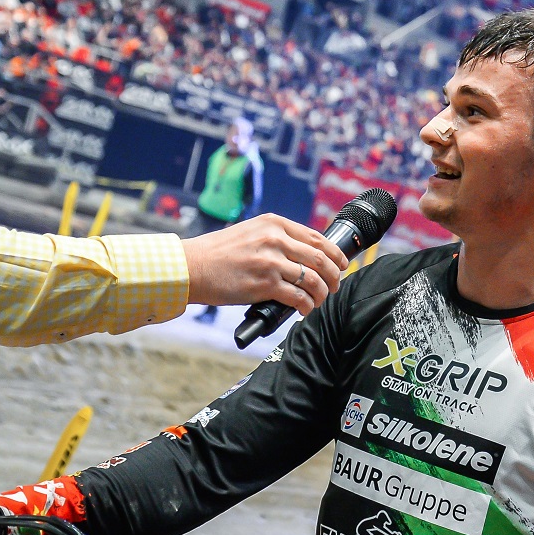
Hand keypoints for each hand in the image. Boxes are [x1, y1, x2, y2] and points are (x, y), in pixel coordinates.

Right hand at [181, 213, 346, 316]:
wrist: (192, 266)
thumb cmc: (218, 253)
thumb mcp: (251, 233)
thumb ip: (276, 238)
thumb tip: (304, 254)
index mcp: (274, 224)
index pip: (316, 237)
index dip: (334, 254)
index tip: (341, 264)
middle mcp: (275, 239)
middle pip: (320, 258)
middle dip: (334, 276)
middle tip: (334, 286)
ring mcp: (270, 262)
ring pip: (313, 279)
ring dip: (321, 294)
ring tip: (318, 301)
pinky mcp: (264, 284)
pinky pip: (298, 297)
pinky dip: (306, 306)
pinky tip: (304, 310)